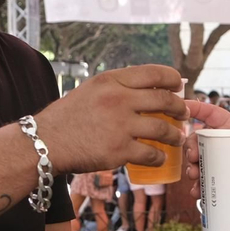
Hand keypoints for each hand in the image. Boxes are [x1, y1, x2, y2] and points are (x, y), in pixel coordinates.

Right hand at [36, 65, 188, 173]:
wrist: (45, 143)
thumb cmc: (67, 118)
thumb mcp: (90, 90)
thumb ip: (116, 88)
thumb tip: (146, 89)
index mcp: (111, 81)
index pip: (153, 72)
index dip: (172, 79)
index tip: (179, 85)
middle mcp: (118, 100)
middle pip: (164, 99)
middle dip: (179, 108)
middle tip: (184, 113)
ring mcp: (120, 125)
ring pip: (163, 128)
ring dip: (175, 134)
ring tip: (178, 138)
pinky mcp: (120, 150)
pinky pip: (151, 153)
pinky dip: (159, 157)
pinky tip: (160, 157)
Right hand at [185, 101, 229, 202]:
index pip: (211, 114)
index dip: (197, 108)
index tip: (183, 105)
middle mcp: (220, 143)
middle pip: (198, 139)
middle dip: (190, 147)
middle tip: (193, 157)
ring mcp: (218, 161)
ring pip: (196, 161)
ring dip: (192, 168)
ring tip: (195, 175)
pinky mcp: (218, 178)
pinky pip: (203, 182)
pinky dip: (198, 187)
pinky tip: (197, 191)